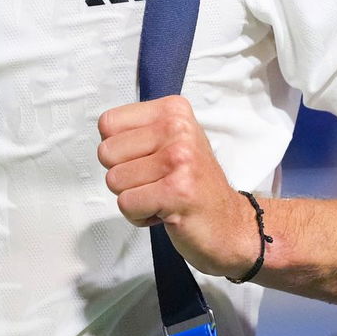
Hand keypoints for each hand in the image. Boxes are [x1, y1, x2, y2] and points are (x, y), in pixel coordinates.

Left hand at [97, 95, 254, 277]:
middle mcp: (178, 128)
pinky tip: (164, 212)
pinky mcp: (177, 191)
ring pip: (114, 180)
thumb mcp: (172, 141)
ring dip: (133, 197)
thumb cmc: (195, 184)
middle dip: (124, 175)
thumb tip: (105, 130)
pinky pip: (126, 204)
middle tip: (155, 182)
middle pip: (106, 153)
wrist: (231, 225)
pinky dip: (139, 216)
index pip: (108, 123)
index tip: (146, 159)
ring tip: (161, 196)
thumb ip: (138, 130)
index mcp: (173, 110)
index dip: (118, 150)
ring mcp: (179, 159)